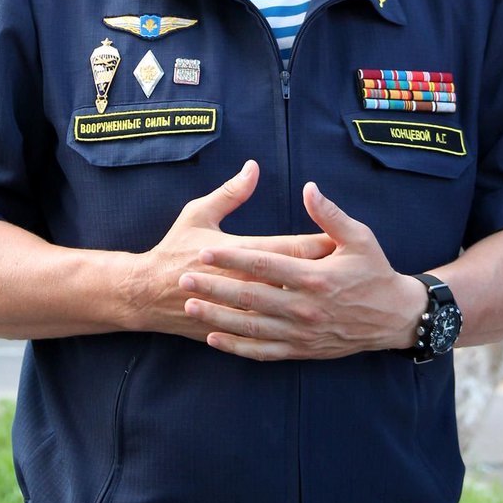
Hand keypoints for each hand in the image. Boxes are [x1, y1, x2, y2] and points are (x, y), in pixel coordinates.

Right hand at [128, 162, 333, 340]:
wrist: (147, 294)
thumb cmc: (174, 250)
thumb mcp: (198, 213)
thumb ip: (230, 192)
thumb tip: (253, 168)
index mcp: (240, 252)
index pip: (290, 248)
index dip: (319, 244)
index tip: (342, 241)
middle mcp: (246, 283)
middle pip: (296, 279)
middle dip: (325, 273)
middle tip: (355, 270)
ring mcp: (241, 310)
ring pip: (288, 308)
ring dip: (311, 302)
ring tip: (340, 300)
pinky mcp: (235, 329)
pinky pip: (269, 333)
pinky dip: (289, 328)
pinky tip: (307, 327)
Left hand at [178, 182, 425, 359]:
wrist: (395, 317)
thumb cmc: (376, 272)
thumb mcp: (360, 237)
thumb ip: (329, 214)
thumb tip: (309, 188)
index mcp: (315, 277)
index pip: (263, 264)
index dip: (232, 257)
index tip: (206, 249)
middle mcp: (304, 308)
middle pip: (249, 297)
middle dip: (214, 287)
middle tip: (184, 278)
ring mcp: (302, 333)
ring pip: (251, 328)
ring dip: (218, 318)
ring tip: (191, 306)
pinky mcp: (302, 350)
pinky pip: (263, 352)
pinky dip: (237, 348)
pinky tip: (214, 340)